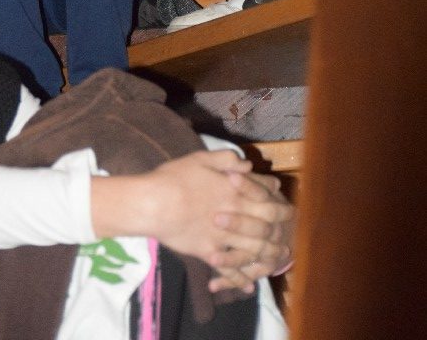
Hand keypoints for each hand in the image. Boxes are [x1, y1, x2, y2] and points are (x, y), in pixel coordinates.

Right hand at [91, 150, 293, 293]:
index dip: (277, 198)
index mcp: (234, 189)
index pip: (265, 195)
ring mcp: (224, 236)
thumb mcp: (200, 158)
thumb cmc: (174, 177)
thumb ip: (226, 159)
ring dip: (269, 254)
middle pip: (267, 225)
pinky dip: (241, 279)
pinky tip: (249, 285)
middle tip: (289, 233)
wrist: (154, 203)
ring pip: (255, 249)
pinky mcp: (210, 253)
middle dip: (281, 229)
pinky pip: (230, 270)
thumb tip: (247, 164)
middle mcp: (235, 214)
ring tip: (278, 258)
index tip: (284, 201)